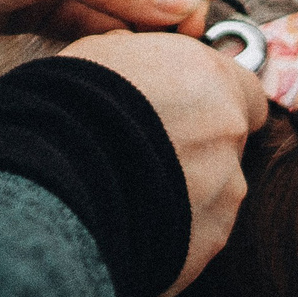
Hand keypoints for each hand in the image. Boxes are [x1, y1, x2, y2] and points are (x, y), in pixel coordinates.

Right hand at [61, 32, 267, 295]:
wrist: (51, 177)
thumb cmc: (71, 105)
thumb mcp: (109, 53)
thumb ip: (151, 62)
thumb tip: (147, 63)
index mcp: (214, 82)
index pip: (247, 92)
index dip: (218, 102)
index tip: (190, 111)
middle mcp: (229, 138)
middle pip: (227, 146)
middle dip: (197, 151)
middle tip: (147, 155)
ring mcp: (222, 196)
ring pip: (214, 195)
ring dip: (183, 193)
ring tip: (131, 193)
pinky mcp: (204, 244)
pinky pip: (194, 237)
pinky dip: (171, 232)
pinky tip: (131, 224)